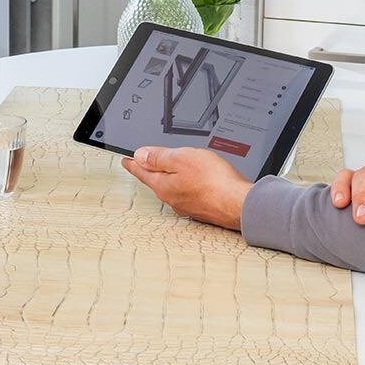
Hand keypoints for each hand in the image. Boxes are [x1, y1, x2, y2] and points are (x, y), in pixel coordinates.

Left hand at [120, 146, 249, 230]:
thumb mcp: (181, 158)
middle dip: (150, 171)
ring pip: (173, 188)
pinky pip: (188, 194)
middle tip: (143, 164)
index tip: (126, 161)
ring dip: (169, 178)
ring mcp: (188, 206)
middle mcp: (173, 199)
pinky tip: (192, 183)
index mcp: (163, 186)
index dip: (133, 164)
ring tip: (167, 171)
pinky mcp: (203, 209)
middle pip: (156, 181)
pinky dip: (186, 186)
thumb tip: (139, 155)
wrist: (239, 204)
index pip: (142, 172)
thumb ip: (159, 157)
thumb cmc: (214, 181)